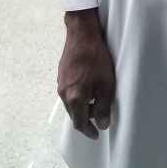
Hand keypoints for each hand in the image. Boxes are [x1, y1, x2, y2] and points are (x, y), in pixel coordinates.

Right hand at [57, 8, 115, 139]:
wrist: (82, 33)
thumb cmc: (96, 57)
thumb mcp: (105, 83)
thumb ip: (103, 106)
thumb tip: (103, 124)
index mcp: (74, 98)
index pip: (80, 122)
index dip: (88, 131)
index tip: (97, 134)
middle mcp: (64, 93)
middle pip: (74, 113)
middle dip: (85, 118)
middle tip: (98, 117)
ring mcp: (60, 82)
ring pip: (70, 102)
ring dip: (82, 106)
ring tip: (95, 101)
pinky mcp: (61, 73)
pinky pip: (68, 91)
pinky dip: (77, 95)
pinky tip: (87, 87)